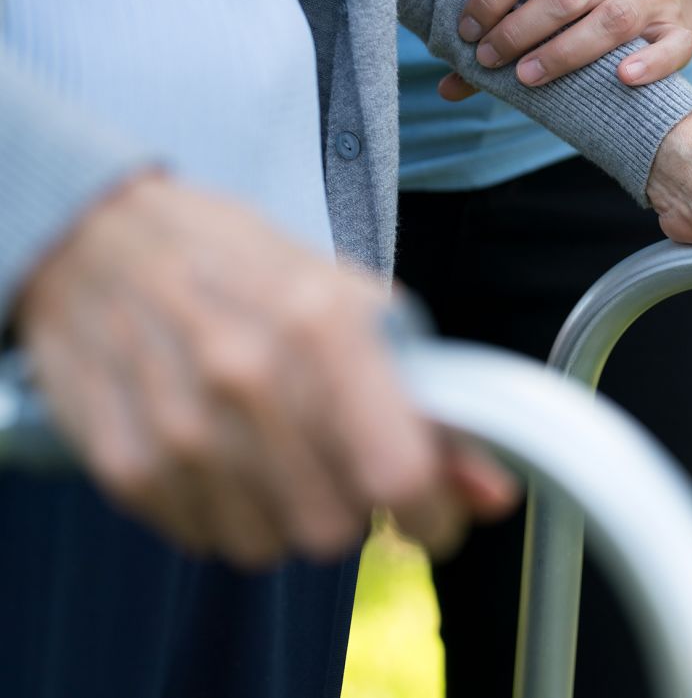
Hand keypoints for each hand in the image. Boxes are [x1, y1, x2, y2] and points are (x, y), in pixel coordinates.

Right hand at [16, 175, 517, 567]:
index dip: (435, 515)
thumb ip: (434, 408)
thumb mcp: (358, 308)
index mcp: (323, 326)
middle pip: (336, 528)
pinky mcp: (125, 463)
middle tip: (339, 463)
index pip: (400, 474)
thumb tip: (494, 497)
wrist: (102, 239)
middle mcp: (249, 378)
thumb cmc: (248, 269)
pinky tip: (220, 455)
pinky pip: (205, 540)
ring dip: (286, 516)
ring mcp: (179, 426)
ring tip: (274, 452)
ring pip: (269, 547)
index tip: (438, 519)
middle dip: (354, 508)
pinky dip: (225, 513)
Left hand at [444, 0, 691, 98]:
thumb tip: (447, 86)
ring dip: (565, 52)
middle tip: (489, 59)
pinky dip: (649, 63)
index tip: (468, 31)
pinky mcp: (681, 29)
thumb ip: (509, 25)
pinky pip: (673, 46)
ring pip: (612, 20)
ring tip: (527, 77)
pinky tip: (621, 78)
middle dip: (520, 30)